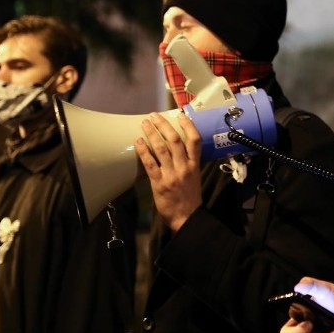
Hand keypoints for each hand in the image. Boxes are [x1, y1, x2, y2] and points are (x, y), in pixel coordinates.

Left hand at [135, 112, 202, 232]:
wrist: (186, 217)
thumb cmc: (190, 196)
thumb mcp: (195, 176)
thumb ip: (188, 162)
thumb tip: (178, 146)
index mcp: (195, 165)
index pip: (195, 140)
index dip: (188, 125)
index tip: (180, 115)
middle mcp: (184, 167)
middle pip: (174, 140)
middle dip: (163, 125)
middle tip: (154, 116)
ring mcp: (171, 174)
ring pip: (161, 149)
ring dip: (151, 134)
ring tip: (144, 124)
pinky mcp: (159, 183)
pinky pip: (150, 163)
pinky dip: (143, 151)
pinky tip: (138, 142)